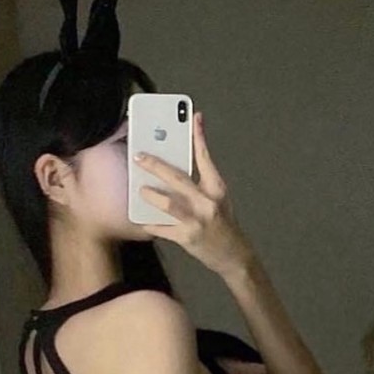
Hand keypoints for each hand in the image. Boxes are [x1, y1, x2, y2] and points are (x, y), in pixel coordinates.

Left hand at [133, 109, 252, 277]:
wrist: (234, 255)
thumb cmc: (223, 222)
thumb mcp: (218, 197)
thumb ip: (202, 180)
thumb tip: (182, 159)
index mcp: (217, 188)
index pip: (205, 158)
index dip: (199, 136)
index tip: (193, 117)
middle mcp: (207, 202)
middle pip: (178, 178)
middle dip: (155, 165)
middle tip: (139, 157)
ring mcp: (197, 220)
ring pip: (168, 203)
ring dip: (150, 195)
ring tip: (140, 190)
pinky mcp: (187, 237)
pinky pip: (162, 229)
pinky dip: (150, 224)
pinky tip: (142, 220)